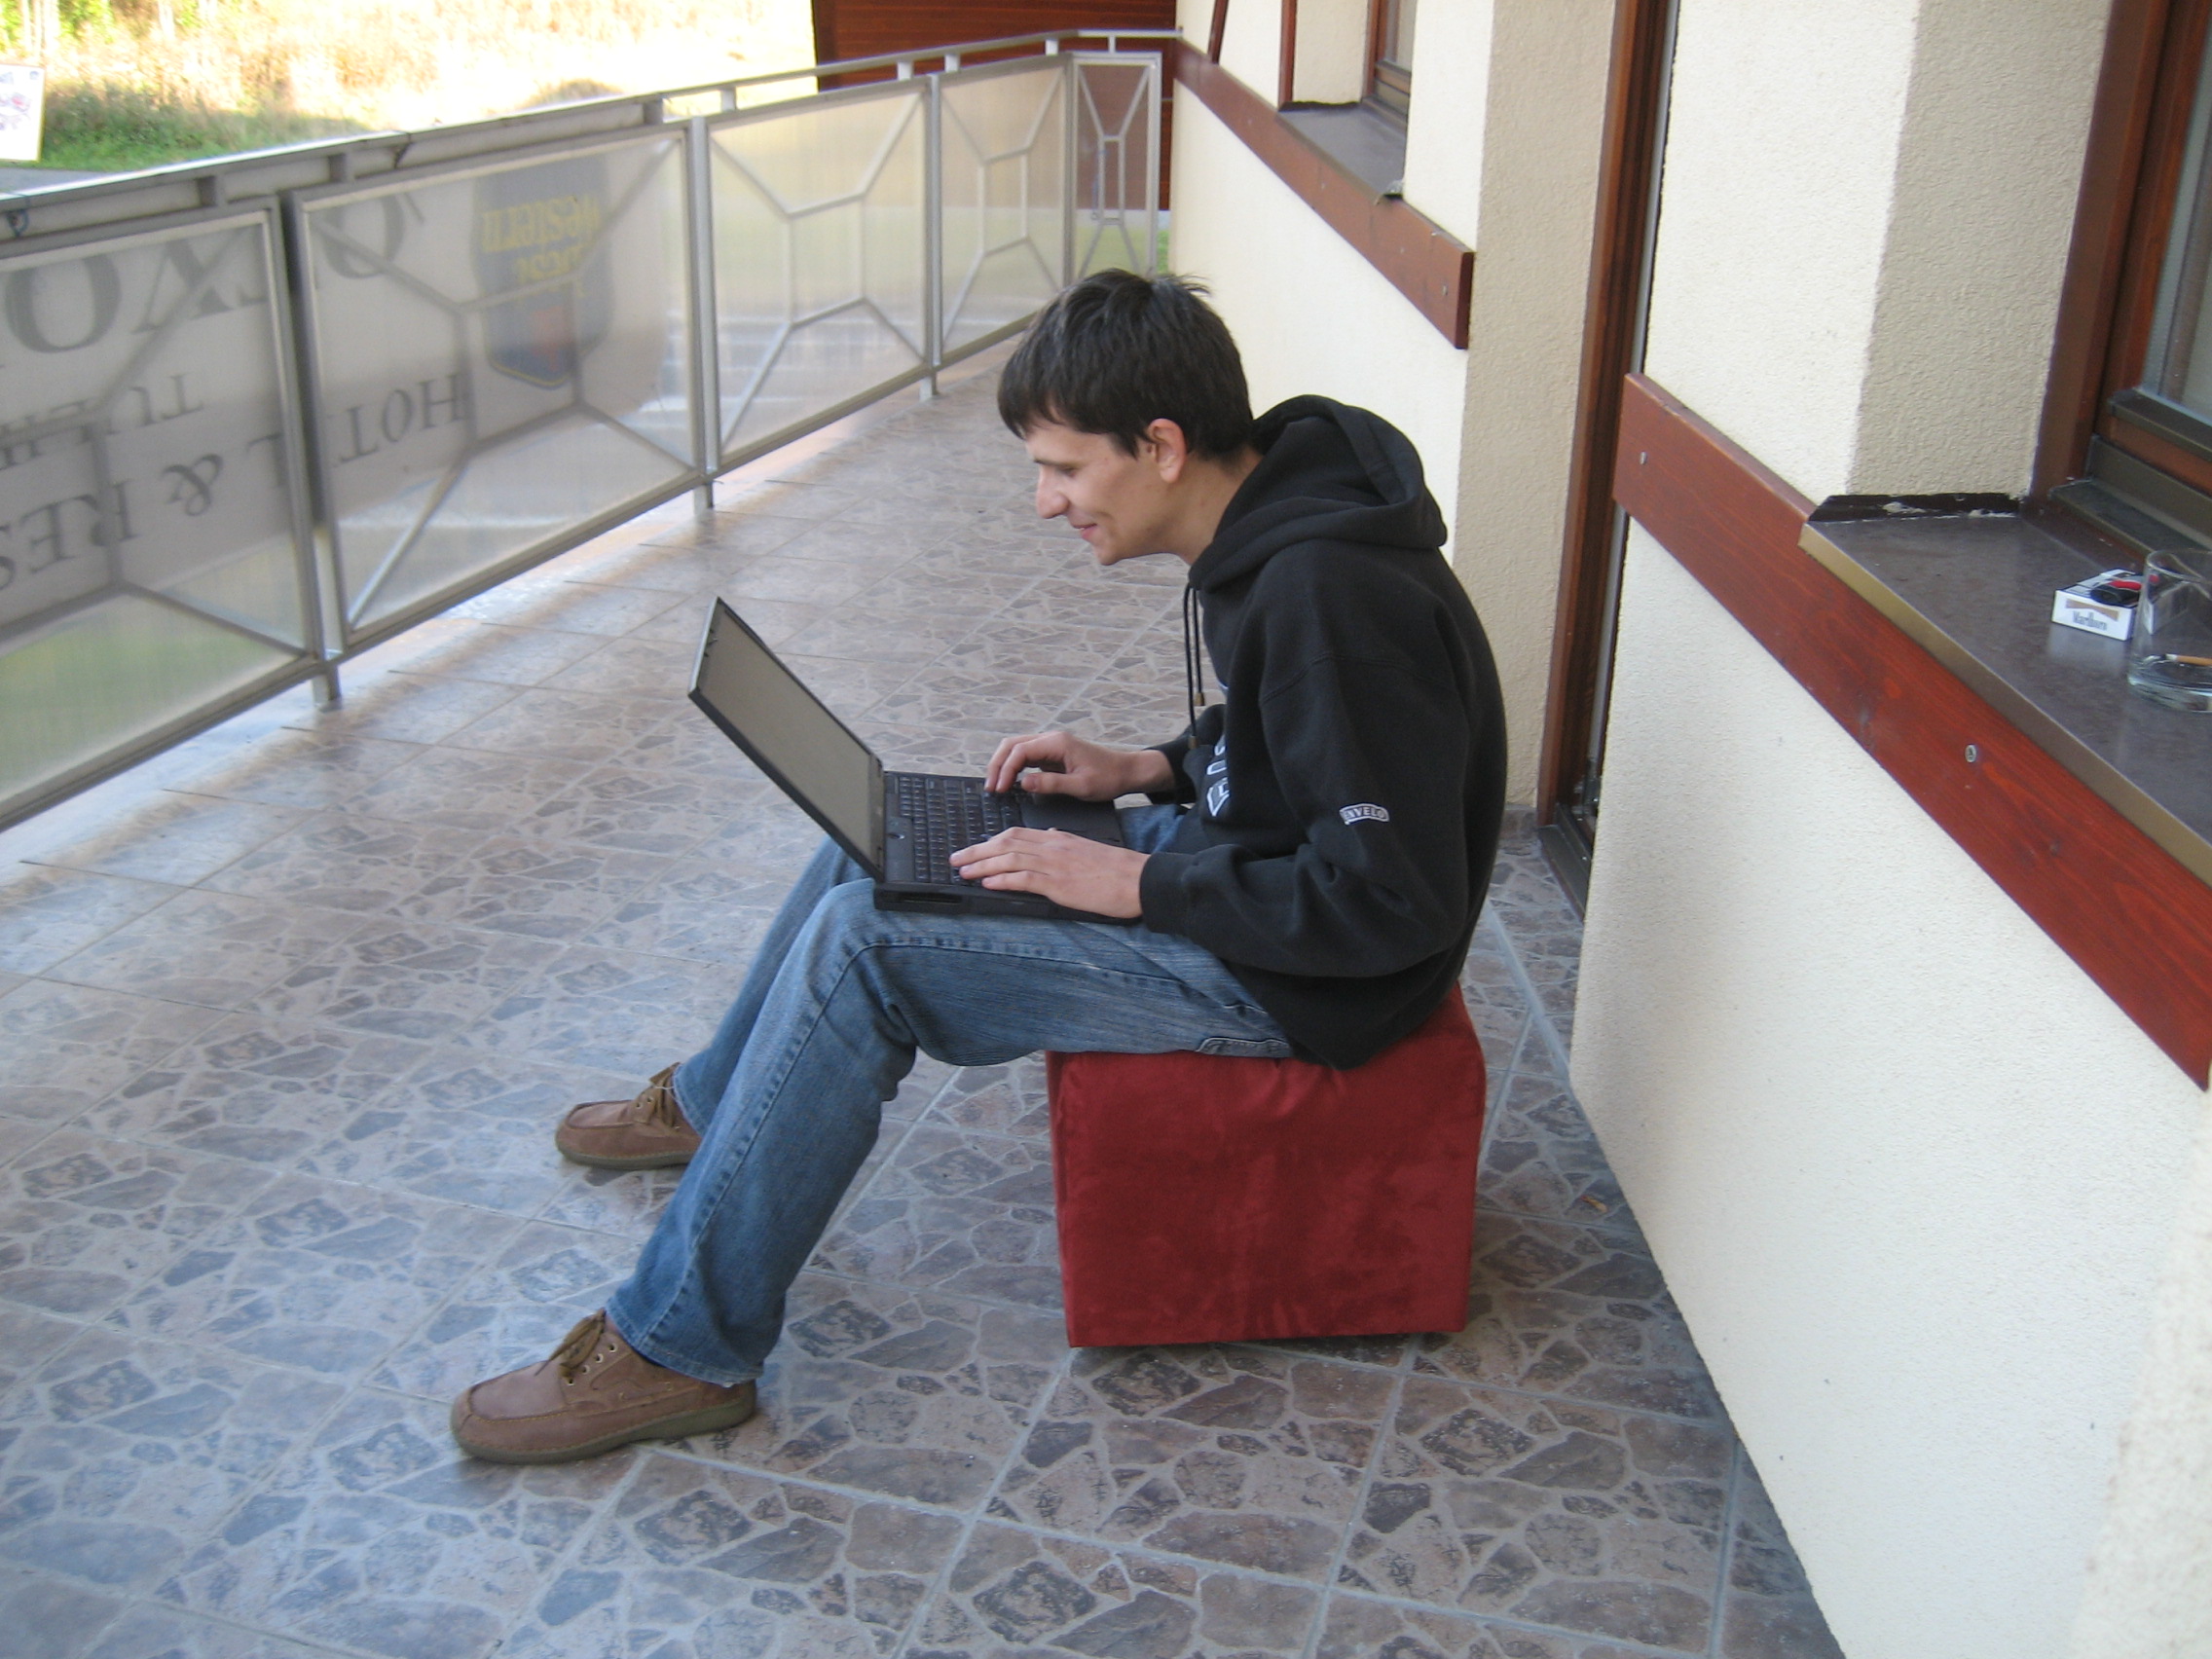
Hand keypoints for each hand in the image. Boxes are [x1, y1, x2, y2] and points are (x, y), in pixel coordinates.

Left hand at [950, 827, 1149, 917]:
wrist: (1138, 879)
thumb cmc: (1117, 869)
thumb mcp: (1087, 849)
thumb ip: (1065, 843)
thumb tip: (1050, 838)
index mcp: (1058, 838)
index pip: (1016, 834)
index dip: (990, 841)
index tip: (974, 848)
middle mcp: (1052, 847)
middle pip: (1006, 843)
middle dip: (977, 851)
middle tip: (956, 859)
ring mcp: (1055, 865)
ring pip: (1009, 858)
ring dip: (982, 865)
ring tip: (963, 871)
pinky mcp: (1059, 884)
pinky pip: (1024, 878)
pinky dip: (1002, 879)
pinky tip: (987, 882)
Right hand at [985, 730, 1172, 798]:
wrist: (1125, 771)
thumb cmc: (1108, 778)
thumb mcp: (1081, 786)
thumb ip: (1051, 784)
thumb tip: (1023, 784)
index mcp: (1057, 743)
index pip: (1020, 751)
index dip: (1006, 770)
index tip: (999, 789)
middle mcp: (1051, 739)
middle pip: (1012, 745)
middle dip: (997, 764)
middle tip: (991, 788)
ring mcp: (1050, 745)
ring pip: (1016, 748)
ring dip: (1003, 764)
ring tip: (995, 785)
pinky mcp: (1051, 754)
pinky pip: (1025, 756)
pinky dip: (1013, 767)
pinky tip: (1009, 782)